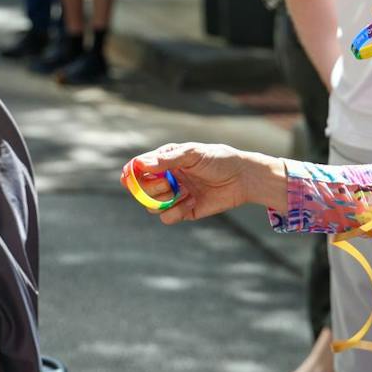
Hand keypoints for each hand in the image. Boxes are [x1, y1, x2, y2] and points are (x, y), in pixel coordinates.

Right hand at [124, 143, 283, 223]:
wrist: (243, 179)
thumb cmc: (219, 160)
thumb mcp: (193, 154)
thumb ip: (168, 159)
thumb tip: (141, 164)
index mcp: (166, 161)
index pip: (139, 169)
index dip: (131, 175)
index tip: (128, 178)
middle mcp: (167, 179)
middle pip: (142, 190)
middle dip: (151, 188)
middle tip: (169, 183)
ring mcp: (174, 196)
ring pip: (152, 206)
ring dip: (164, 201)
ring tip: (184, 192)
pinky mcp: (184, 211)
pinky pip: (167, 218)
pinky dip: (176, 212)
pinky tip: (192, 202)